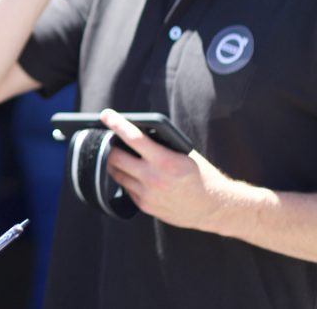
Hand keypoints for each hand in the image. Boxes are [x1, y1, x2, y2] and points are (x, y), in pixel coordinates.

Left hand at [101, 108, 232, 231]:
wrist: (215, 207)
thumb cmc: (201, 175)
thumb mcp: (185, 154)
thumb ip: (161, 145)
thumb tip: (136, 132)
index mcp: (166, 160)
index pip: (133, 137)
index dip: (116, 123)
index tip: (106, 115)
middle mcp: (154, 178)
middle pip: (115, 157)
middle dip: (110, 145)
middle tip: (109, 139)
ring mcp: (147, 194)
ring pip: (116, 173)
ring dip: (114, 163)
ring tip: (119, 155)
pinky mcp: (145, 205)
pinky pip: (125, 188)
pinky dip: (125, 178)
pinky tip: (132, 173)